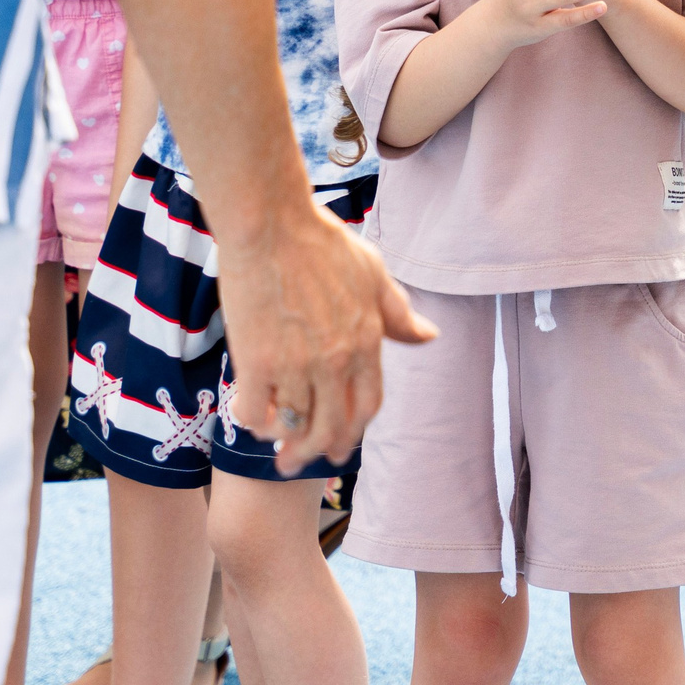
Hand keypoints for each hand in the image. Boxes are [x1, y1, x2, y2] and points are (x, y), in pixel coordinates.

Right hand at [220, 207, 437, 471]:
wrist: (271, 223)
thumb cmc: (321, 242)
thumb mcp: (373, 274)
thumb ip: (398, 313)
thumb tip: (430, 337)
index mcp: (367, 340)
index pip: (369, 405)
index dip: (356, 430)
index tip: (343, 444)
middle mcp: (336, 360)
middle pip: (333, 426)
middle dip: (320, 451)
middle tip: (303, 461)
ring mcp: (296, 363)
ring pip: (296, 424)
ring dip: (287, 444)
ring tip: (276, 452)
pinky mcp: (256, 360)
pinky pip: (257, 411)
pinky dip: (257, 422)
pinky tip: (254, 420)